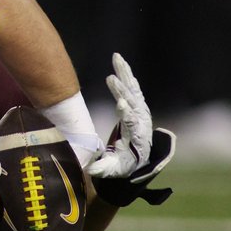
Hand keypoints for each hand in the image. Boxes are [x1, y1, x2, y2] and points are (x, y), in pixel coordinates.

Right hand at [86, 54, 174, 205]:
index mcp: (136, 136)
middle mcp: (141, 120)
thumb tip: (89, 171)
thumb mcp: (114, 169)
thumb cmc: (124, 164)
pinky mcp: (138, 104)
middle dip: (122, 90)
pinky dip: (126, 73)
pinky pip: (132, 86)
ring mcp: (141, 110)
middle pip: (132, 103)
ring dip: (125, 74)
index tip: (121, 103)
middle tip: (111, 78)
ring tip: (116, 59)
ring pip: (133, 89)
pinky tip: (119, 61)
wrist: (140, 158)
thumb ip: (103, 169)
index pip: (132, 123)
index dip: (127, 113)